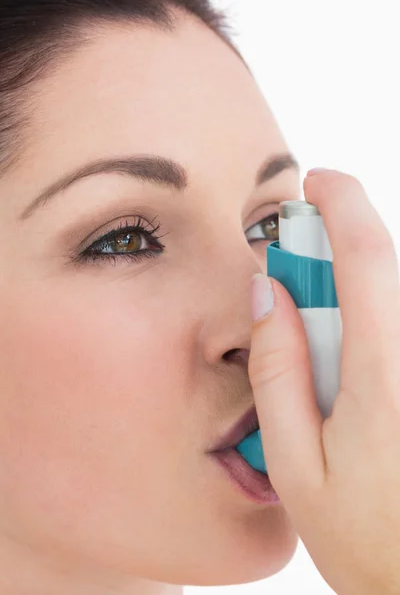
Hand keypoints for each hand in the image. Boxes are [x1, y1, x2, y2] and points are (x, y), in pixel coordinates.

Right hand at [248, 170, 399, 594]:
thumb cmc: (369, 539)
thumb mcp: (297, 464)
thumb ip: (278, 373)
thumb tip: (268, 296)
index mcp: (383, 375)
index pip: (368, 256)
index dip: (341, 203)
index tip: (315, 181)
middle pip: (382, 269)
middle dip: (335, 253)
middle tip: (293, 284)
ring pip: (390, 299)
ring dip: (351, 293)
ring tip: (317, 347)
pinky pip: (394, 328)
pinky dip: (369, 323)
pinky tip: (347, 369)